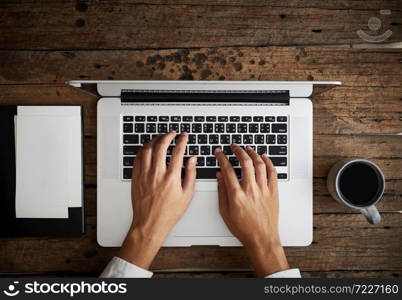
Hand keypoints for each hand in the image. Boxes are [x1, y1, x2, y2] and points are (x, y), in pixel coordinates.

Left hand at [118, 131, 196, 268]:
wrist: (150, 224)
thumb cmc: (168, 213)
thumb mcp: (187, 195)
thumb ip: (191, 174)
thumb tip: (192, 160)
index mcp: (171, 177)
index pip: (177, 151)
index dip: (182, 140)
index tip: (184, 136)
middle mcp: (157, 174)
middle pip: (161, 146)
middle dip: (167, 135)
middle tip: (172, 133)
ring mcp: (144, 175)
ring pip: (147, 149)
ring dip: (155, 140)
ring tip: (160, 138)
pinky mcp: (136, 178)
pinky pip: (138, 158)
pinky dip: (143, 150)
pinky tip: (148, 148)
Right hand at [214, 144, 288, 276]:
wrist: (261, 238)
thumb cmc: (243, 228)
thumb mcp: (225, 211)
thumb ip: (222, 192)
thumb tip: (219, 176)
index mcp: (236, 195)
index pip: (227, 169)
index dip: (222, 158)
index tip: (219, 152)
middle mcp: (251, 190)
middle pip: (245, 162)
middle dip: (238, 150)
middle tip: (234, 146)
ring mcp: (263, 190)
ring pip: (259, 164)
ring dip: (253, 153)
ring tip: (248, 148)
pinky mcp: (273, 192)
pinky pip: (272, 173)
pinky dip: (269, 162)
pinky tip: (264, 157)